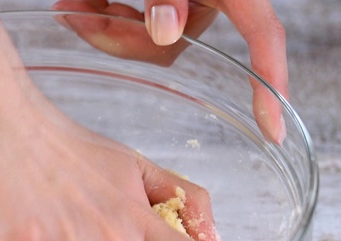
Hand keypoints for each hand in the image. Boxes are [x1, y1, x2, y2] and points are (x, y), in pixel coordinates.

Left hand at [53, 0, 287, 144]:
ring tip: (67, 4)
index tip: (273, 128)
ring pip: (144, 41)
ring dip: (102, 26)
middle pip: (172, 46)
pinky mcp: (157, 2)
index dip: (269, 82)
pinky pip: (132, 24)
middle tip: (72, 14)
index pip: (262, 36)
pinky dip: (103, 15)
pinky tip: (76, 2)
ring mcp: (181, 3)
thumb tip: (168, 33)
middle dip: (119, 38)